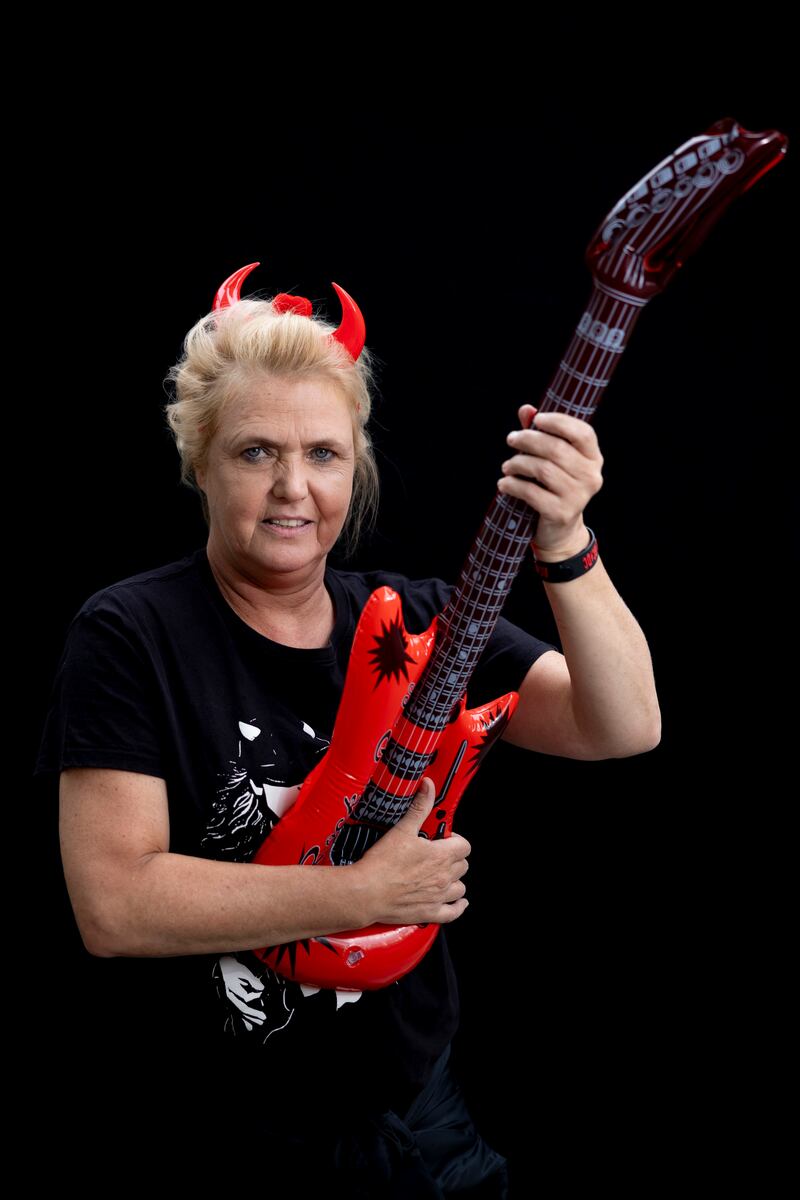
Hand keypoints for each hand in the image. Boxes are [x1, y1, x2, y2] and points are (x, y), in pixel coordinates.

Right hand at [354, 778, 470, 925]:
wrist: (366, 892)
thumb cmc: (382, 863)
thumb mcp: (402, 829)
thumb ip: (419, 806)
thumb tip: (428, 786)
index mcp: (441, 856)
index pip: (464, 846)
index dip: (455, 839)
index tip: (443, 838)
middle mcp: (444, 877)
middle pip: (462, 865)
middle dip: (453, 858)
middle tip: (438, 854)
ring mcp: (438, 896)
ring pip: (460, 887)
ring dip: (454, 880)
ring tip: (442, 875)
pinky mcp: (429, 912)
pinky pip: (453, 912)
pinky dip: (458, 906)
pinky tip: (457, 902)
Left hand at [497, 403, 603, 556]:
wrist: (559, 529)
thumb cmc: (553, 486)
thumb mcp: (550, 459)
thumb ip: (540, 433)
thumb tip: (526, 409)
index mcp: (593, 458)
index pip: (583, 433)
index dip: (559, 422)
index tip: (536, 420)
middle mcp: (591, 476)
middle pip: (557, 449)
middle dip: (529, 440)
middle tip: (511, 439)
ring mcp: (578, 496)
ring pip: (543, 469)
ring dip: (518, 463)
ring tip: (507, 466)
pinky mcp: (561, 512)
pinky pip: (532, 492)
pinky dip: (514, 485)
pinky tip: (504, 483)